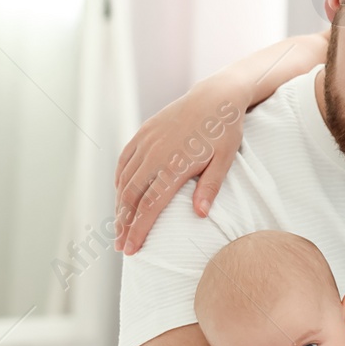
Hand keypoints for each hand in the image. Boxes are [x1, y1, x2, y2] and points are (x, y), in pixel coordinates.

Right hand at [114, 74, 247, 253]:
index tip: (133, 249)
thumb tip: (200, 215)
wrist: (215, 96)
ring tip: (120, 226)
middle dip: (124, 224)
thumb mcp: (225, 160)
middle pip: (131, 197)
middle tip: (122, 246)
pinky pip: (124, 161)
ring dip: (120, 205)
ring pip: (124, 180)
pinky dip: (120, 181)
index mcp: (175, 164)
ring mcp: (146, 142)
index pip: (150, 206)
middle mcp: (155, 154)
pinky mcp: (143, 133)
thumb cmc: (224, 131)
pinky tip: (121, 195)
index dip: (139, 229)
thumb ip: (210, 187)